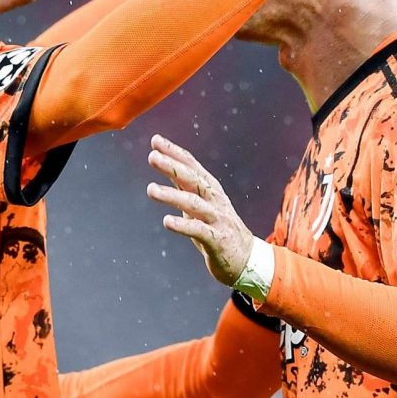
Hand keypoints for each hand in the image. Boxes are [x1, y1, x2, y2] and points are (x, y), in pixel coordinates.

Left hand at [146, 135, 253, 287]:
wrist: (245, 257)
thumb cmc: (218, 227)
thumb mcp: (201, 202)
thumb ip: (185, 184)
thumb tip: (164, 161)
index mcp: (211, 189)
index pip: (192, 165)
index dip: (175, 152)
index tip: (155, 140)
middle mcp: (215, 200)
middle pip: (193, 179)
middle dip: (173, 167)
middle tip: (152, 157)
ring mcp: (217, 219)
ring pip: (194, 203)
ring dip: (172, 195)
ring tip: (150, 190)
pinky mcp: (217, 240)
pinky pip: (198, 230)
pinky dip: (183, 225)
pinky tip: (167, 221)